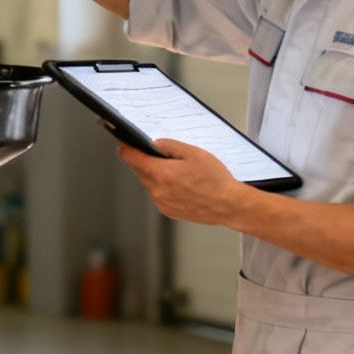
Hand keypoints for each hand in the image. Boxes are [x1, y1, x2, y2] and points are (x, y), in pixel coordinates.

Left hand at [117, 138, 249, 225]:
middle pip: (140, 171)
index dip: (127, 148)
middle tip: (157, 153)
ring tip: (175, 169)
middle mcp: (158, 191)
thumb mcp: (193, 153)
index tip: (125, 142)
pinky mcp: (168, 211)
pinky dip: (162, 187)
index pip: (132, 158)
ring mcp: (162, 203)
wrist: (228, 204)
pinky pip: (158, 194)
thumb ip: (170, 145)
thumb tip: (154, 144)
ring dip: (154, 174)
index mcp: (161, 174)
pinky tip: (179, 182)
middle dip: (144, 160)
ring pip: (149, 183)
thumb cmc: (215, 180)